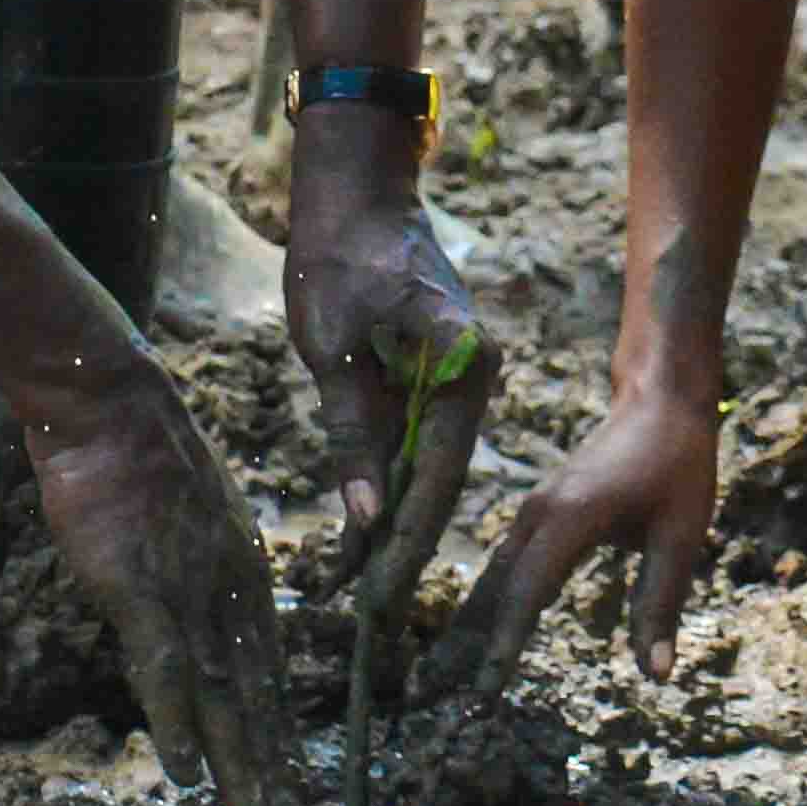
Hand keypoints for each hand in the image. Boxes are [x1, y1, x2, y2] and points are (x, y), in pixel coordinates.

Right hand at [20, 367, 297, 805]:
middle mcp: (229, 596)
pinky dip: (177, 724)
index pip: (270, 673)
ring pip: (224, 696)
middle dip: (275, 770)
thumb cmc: (140, 455)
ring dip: (241, 765)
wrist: (109, 406)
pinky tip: (187, 773)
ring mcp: (188, 595)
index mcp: (245, 579)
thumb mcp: (187, 518)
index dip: (280, 735)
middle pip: (258, 698)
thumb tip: (195, 605)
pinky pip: (165, 670)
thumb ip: (200, 568)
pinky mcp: (141, 591)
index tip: (294, 787)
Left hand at [284, 105, 486, 606]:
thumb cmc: (340, 255)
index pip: (439, 471)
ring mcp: (454, 374)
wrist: (354, 190)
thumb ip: (352, 433)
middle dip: (401, 544)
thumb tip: (365, 517)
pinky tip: (355, 531)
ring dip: (387, 519)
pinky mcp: (429, 373)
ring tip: (354, 589)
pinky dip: (381, 479)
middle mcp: (473, 374)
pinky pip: (407, 439)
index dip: (410, 537)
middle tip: (370, 614)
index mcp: (466, 363)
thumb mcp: (332, 347)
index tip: (385, 592)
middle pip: (436, 477)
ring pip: (420, 464)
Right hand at [443, 366, 720, 685]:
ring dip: (478, 624)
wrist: (659, 403)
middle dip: (477, 644)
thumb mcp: (681, 538)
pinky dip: (494, 600)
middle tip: (458, 700)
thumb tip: (657, 675)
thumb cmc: (678, 468)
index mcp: (571, 518)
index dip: (505, 645)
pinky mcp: (538, 511)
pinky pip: (507, 562)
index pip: (527, 592)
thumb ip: (660, 606)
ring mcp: (534, 509)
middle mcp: (540, 513)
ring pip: (496, 576)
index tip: (488, 690)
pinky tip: (482, 634)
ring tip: (455, 677)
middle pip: (499, 588)